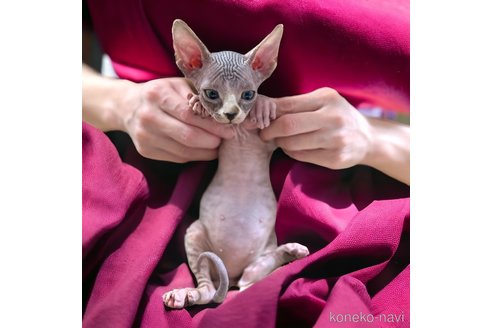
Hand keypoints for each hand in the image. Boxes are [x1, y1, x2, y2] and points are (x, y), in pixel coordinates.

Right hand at [117, 78, 234, 161]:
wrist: (128, 106)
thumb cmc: (162, 93)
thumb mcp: (178, 85)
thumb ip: (199, 96)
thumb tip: (226, 113)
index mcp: (158, 94)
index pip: (191, 115)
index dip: (214, 125)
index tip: (230, 129)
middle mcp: (148, 115)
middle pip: (188, 136)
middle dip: (212, 141)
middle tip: (225, 140)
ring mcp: (145, 136)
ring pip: (184, 151)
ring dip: (206, 152)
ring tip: (217, 146)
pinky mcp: (145, 151)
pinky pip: (177, 158)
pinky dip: (194, 156)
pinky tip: (203, 150)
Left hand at [260, 88, 372, 168]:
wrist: (367, 138)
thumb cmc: (337, 117)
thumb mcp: (321, 102)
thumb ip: (293, 104)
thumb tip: (260, 108)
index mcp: (327, 98)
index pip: (286, 105)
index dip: (266, 113)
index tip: (254, 120)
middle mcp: (333, 118)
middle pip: (287, 125)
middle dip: (269, 131)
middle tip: (263, 134)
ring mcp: (335, 140)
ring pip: (291, 143)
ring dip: (280, 143)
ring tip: (282, 140)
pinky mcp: (335, 159)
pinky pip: (301, 156)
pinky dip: (292, 152)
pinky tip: (296, 148)